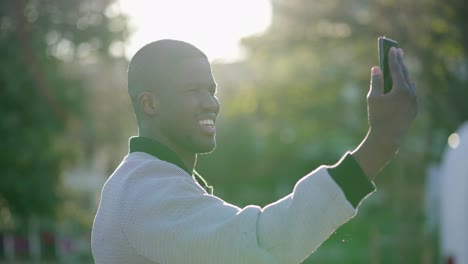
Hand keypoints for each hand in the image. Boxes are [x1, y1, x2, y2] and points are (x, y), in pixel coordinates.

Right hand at [352, 47, 417, 178]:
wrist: (387, 137)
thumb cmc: (377, 117)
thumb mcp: (373, 98)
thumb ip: (376, 82)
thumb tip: (376, 68)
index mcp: (401, 89)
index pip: (397, 69)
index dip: (393, 58)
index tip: (392, 49)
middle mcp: (411, 94)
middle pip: (406, 74)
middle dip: (401, 62)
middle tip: (398, 51)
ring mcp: (414, 101)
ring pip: (410, 83)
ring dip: (404, 73)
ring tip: (400, 65)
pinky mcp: (414, 109)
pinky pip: (411, 92)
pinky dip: (406, 85)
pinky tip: (404, 82)